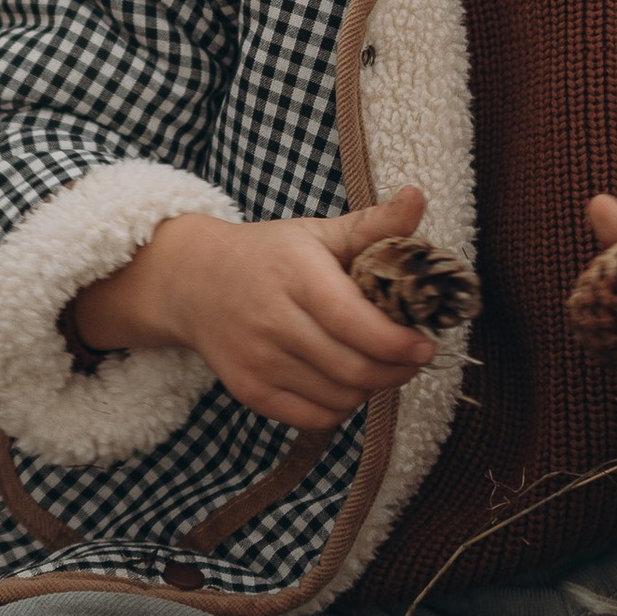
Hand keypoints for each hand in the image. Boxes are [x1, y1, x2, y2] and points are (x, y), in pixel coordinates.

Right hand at [72, 188, 435, 429]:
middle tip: (413, 358)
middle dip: (396, 370)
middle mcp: (271, 320)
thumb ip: (374, 223)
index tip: (424, 345)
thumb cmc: (268, 255)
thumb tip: (417, 198)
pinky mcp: (249, 390)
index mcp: (294, 274)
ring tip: (380, 364)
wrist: (192, 281)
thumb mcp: (318, 232)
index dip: (395, 342)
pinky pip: (314, 417)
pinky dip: (341, 406)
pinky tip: (345, 381)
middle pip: (352, 368)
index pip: (352, 321)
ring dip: (373, 387)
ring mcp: (256, 360)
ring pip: (339, 397)